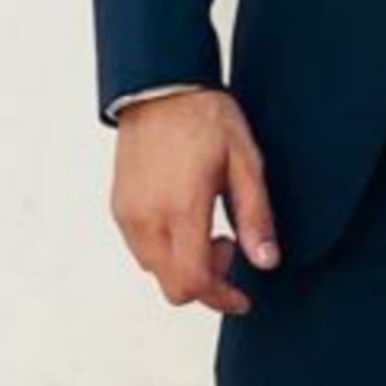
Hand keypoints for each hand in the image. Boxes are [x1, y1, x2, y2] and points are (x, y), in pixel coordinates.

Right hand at [110, 87, 278, 313]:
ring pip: (154, 269)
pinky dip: (165, 249)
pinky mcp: (119, 206)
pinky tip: (184, 219)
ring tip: (207, 228)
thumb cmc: (204, 117)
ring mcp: (128, 213)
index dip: (221, 299)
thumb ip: (255, 217)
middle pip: (172, 285)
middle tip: (228, 248)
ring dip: (184, 265)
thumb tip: (265, 260)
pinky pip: (141, 248)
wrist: (161, 86)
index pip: (193, 282)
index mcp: (181, 209)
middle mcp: (148, 218)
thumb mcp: (246, 164)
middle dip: (206, 282)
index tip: (241, 298)